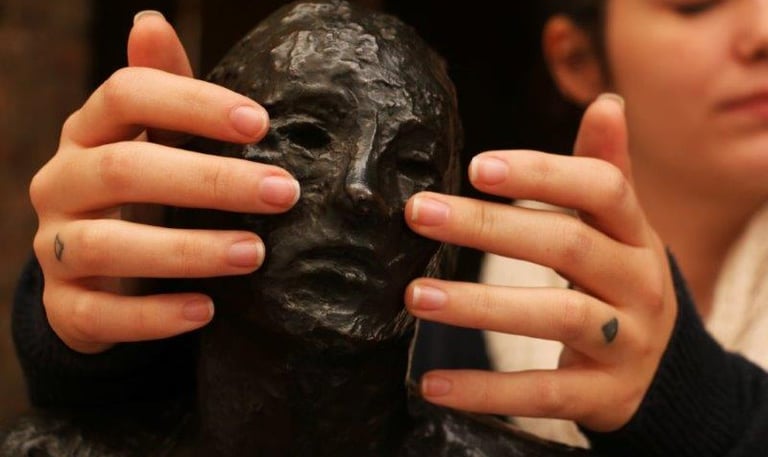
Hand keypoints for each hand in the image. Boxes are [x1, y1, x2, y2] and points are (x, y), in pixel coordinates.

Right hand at [30, 12, 298, 353]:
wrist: (95, 272)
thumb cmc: (141, 192)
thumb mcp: (151, 138)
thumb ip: (162, 90)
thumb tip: (151, 20)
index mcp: (89, 132)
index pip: (126, 95)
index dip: (191, 102)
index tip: (260, 123)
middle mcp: (63, 183)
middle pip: (124, 170)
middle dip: (210, 181)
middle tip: (282, 193)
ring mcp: (57, 246)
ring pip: (108, 245)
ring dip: (187, 250)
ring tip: (254, 254)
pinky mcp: (65, 305)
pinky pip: (99, 314)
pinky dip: (154, 315)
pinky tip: (206, 311)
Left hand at [404, 95, 677, 431]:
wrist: (662, 367)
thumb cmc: (620, 277)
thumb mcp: (620, 227)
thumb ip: (602, 170)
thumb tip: (606, 102)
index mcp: (637, 233)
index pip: (602, 188)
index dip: (541, 174)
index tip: (474, 166)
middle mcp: (640, 282)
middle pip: (568, 245)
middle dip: (490, 228)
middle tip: (419, 213)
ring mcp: (627, 342)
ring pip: (558, 316)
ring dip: (481, 305)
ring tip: (416, 295)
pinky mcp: (606, 395)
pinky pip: (544, 392)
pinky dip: (487, 390)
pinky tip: (433, 384)